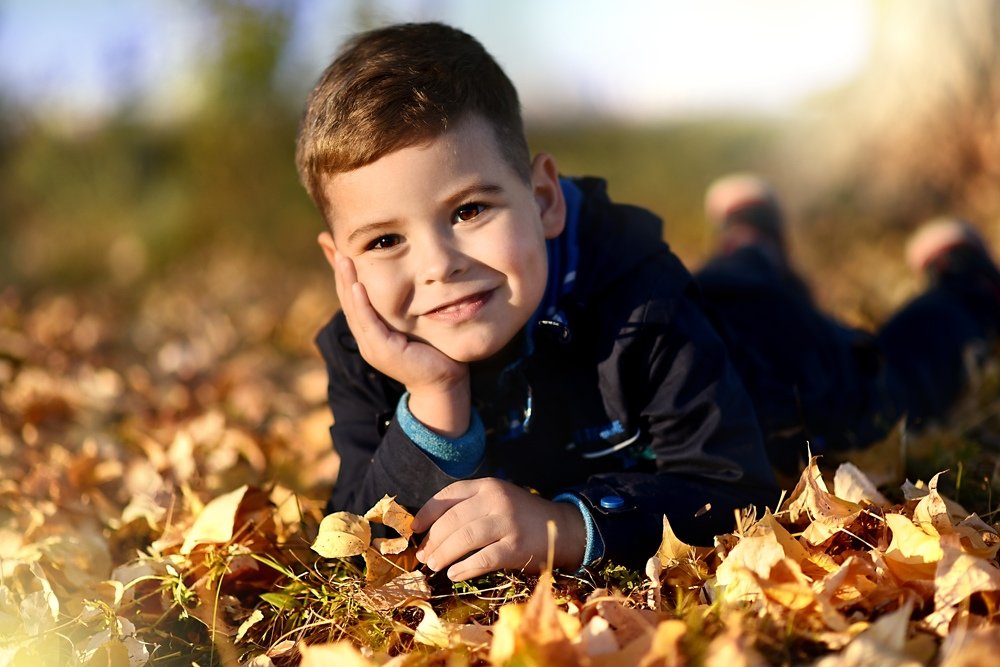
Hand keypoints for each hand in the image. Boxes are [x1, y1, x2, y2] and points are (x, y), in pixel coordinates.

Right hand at [331, 248, 470, 436]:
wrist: (445, 382)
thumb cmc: (435, 351)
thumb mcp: (415, 321)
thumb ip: (407, 303)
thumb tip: (411, 278)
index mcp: (371, 329)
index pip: (352, 294)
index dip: (342, 270)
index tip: (332, 244)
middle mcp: (366, 336)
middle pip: (347, 297)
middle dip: (339, 269)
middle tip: (328, 242)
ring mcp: (371, 345)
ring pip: (354, 308)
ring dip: (346, 281)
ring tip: (343, 258)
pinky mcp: (382, 350)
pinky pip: (368, 323)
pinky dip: (361, 304)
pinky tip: (357, 286)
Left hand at [412, 478, 586, 580]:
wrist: (561, 527)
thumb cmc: (520, 516)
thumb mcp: (496, 499)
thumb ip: (469, 506)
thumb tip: (429, 529)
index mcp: (487, 486)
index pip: (448, 496)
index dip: (427, 513)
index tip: (415, 529)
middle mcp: (496, 500)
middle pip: (452, 520)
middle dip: (432, 540)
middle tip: (423, 555)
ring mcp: (507, 523)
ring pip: (464, 538)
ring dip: (443, 554)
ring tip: (434, 565)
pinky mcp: (516, 547)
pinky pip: (483, 559)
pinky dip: (464, 568)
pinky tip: (454, 574)